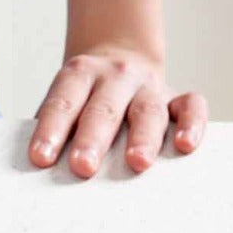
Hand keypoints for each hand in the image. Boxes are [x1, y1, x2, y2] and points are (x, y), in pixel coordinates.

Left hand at [28, 48, 207, 177]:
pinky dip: (192, 123)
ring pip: (147, 110)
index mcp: (79, 76)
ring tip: (137, 162)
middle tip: (82, 167)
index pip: (62, 103)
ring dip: (142, 138)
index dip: (50, 130)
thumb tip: (40, 170)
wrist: (117, 63)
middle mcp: (115, 78)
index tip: (40, 158)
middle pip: (103, 109)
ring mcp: (148, 87)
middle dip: (92, 139)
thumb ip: (53, 130)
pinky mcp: (175, 98)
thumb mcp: (63, 103)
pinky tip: (184, 145)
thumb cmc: (82, 99)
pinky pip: (191, 106)